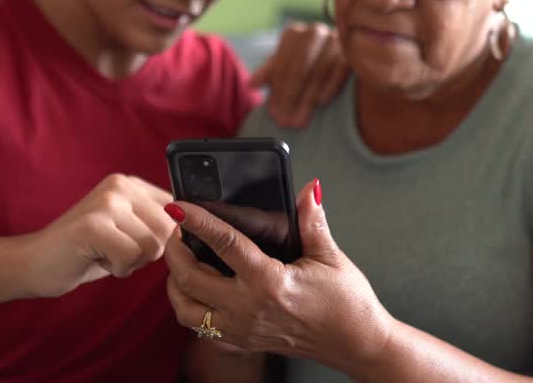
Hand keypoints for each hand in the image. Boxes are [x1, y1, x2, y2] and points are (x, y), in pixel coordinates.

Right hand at [23, 174, 175, 298]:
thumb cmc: (85, 252)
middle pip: (169, 231)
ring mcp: (106, 202)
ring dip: (131, 262)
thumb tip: (193, 232)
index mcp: (129, 183)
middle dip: (147, 253)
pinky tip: (95, 259)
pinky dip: (118, 269)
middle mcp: (120, 185)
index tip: (135, 245)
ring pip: (153, 246)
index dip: (164, 239)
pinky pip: (131, 257)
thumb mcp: (125, 231)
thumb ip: (154, 225)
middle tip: (115, 251)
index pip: (177, 211)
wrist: (33, 263)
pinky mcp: (93, 225)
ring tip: (104, 254)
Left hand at [164, 180, 392, 372]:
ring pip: (186, 309)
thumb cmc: (347, 303)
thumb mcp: (330, 256)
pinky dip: (190, 307)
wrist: (357, 345)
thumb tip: (309, 188)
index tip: (178, 205)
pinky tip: (197, 289)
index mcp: (269, 282)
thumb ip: (312, 220)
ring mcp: (243, 329)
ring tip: (182, 260)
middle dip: (175, 250)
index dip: (197, 221)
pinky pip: (201, 328)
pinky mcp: (243, 342)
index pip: (223, 243)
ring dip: (176, 284)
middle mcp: (249, 308)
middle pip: (191, 277)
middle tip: (178, 229)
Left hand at [251, 22, 346, 128]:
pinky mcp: (352, 51)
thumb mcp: (284, 68)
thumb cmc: (307, 65)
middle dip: (290, 98)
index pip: (282, 64)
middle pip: (299, 68)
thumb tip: (251, 84)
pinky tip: (320, 102)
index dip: (277, 90)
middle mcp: (315, 32)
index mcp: (294, 34)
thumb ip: (268, 74)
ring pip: (318, 72)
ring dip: (307, 99)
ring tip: (299, 120)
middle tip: (285, 121)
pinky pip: (340, 69)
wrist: (338, 56)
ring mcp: (335, 40)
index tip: (272, 112)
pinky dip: (330, 86)